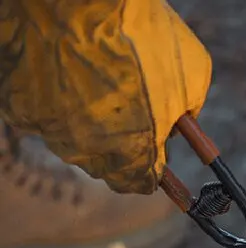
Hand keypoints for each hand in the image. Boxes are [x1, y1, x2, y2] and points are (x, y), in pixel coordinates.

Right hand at [0, 0, 211, 193]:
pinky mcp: (19, 106)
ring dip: (86, 118)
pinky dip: (54, 97)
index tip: (155, 159)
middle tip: (128, 110)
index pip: (141, 182)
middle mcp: (88, 151)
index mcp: (132, 152)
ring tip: (96, 78)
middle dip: (120, 142)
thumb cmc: (140, 31)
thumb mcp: (191, 74)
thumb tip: (180, 125)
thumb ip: (189, 112)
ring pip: (73, 137)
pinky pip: (42, 111)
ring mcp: (50, 129)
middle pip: (106, 163)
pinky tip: (65, 69)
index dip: (151, 169)